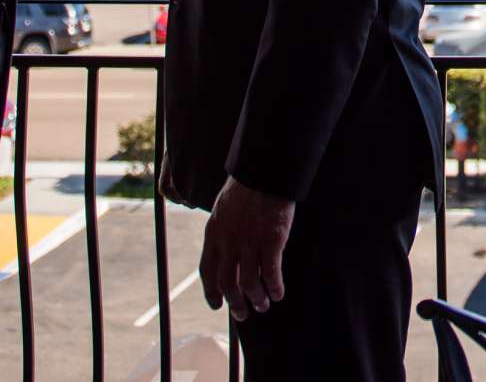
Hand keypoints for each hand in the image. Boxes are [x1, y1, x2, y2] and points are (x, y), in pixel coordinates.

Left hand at [200, 176, 293, 319]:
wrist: (265, 171)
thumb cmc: (246, 188)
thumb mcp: (223, 210)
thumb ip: (222, 233)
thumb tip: (226, 255)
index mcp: (213, 234)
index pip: (207, 271)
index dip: (211, 292)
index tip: (217, 305)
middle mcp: (229, 241)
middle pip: (228, 283)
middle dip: (235, 303)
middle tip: (244, 314)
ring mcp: (250, 241)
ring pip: (250, 282)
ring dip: (257, 298)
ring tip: (264, 304)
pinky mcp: (272, 240)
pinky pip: (271, 272)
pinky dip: (275, 286)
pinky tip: (279, 293)